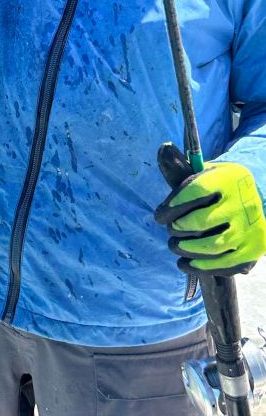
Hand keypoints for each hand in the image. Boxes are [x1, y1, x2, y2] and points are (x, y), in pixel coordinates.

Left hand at [155, 147, 265, 275]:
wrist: (256, 201)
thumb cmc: (220, 187)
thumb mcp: (206, 171)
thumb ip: (182, 166)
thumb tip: (163, 148)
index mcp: (230, 178)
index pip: (197, 190)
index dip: (174, 203)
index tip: (160, 214)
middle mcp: (244, 203)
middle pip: (201, 221)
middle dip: (177, 227)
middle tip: (169, 228)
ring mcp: (251, 228)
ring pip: (212, 245)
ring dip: (186, 249)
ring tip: (174, 245)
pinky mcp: (254, 249)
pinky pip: (225, 264)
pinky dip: (201, 267)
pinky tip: (185, 263)